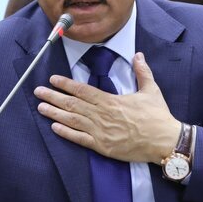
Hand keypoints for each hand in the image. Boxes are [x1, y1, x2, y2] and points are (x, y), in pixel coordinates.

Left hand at [33, 52, 179, 163]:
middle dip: (53, 97)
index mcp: (111, 101)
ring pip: (72, 121)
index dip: (66, 84)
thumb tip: (138, 55)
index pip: (83, 90)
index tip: (53, 79)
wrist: (164, 141)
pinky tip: (54, 127)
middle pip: (72, 104)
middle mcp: (102, 116)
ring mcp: (101, 132)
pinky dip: (65, 133)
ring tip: (41, 107)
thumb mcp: (151, 90)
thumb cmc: (158, 116)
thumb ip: (142, 71)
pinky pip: (80, 139)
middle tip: (38, 91)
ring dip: (55, 113)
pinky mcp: (103, 147)